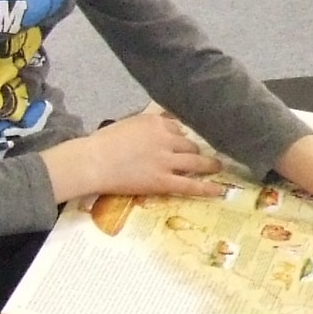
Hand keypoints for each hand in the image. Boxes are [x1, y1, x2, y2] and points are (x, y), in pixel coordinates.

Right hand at [47, 107, 224, 205]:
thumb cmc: (101, 143)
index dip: (180, 138)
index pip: (177, 128)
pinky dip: (207, 188)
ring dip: (208, 164)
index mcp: (155, 122)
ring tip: (217, 167)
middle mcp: (166, 139)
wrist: (92, 162)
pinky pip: (191, 185)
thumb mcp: (126, 124)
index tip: (182, 143)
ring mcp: (166, 161)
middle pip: (189, 144)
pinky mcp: (163, 181)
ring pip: (195, 161)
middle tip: (199, 158)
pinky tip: (220, 191)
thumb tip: (157, 125)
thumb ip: (145, 126)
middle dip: (193, 152)